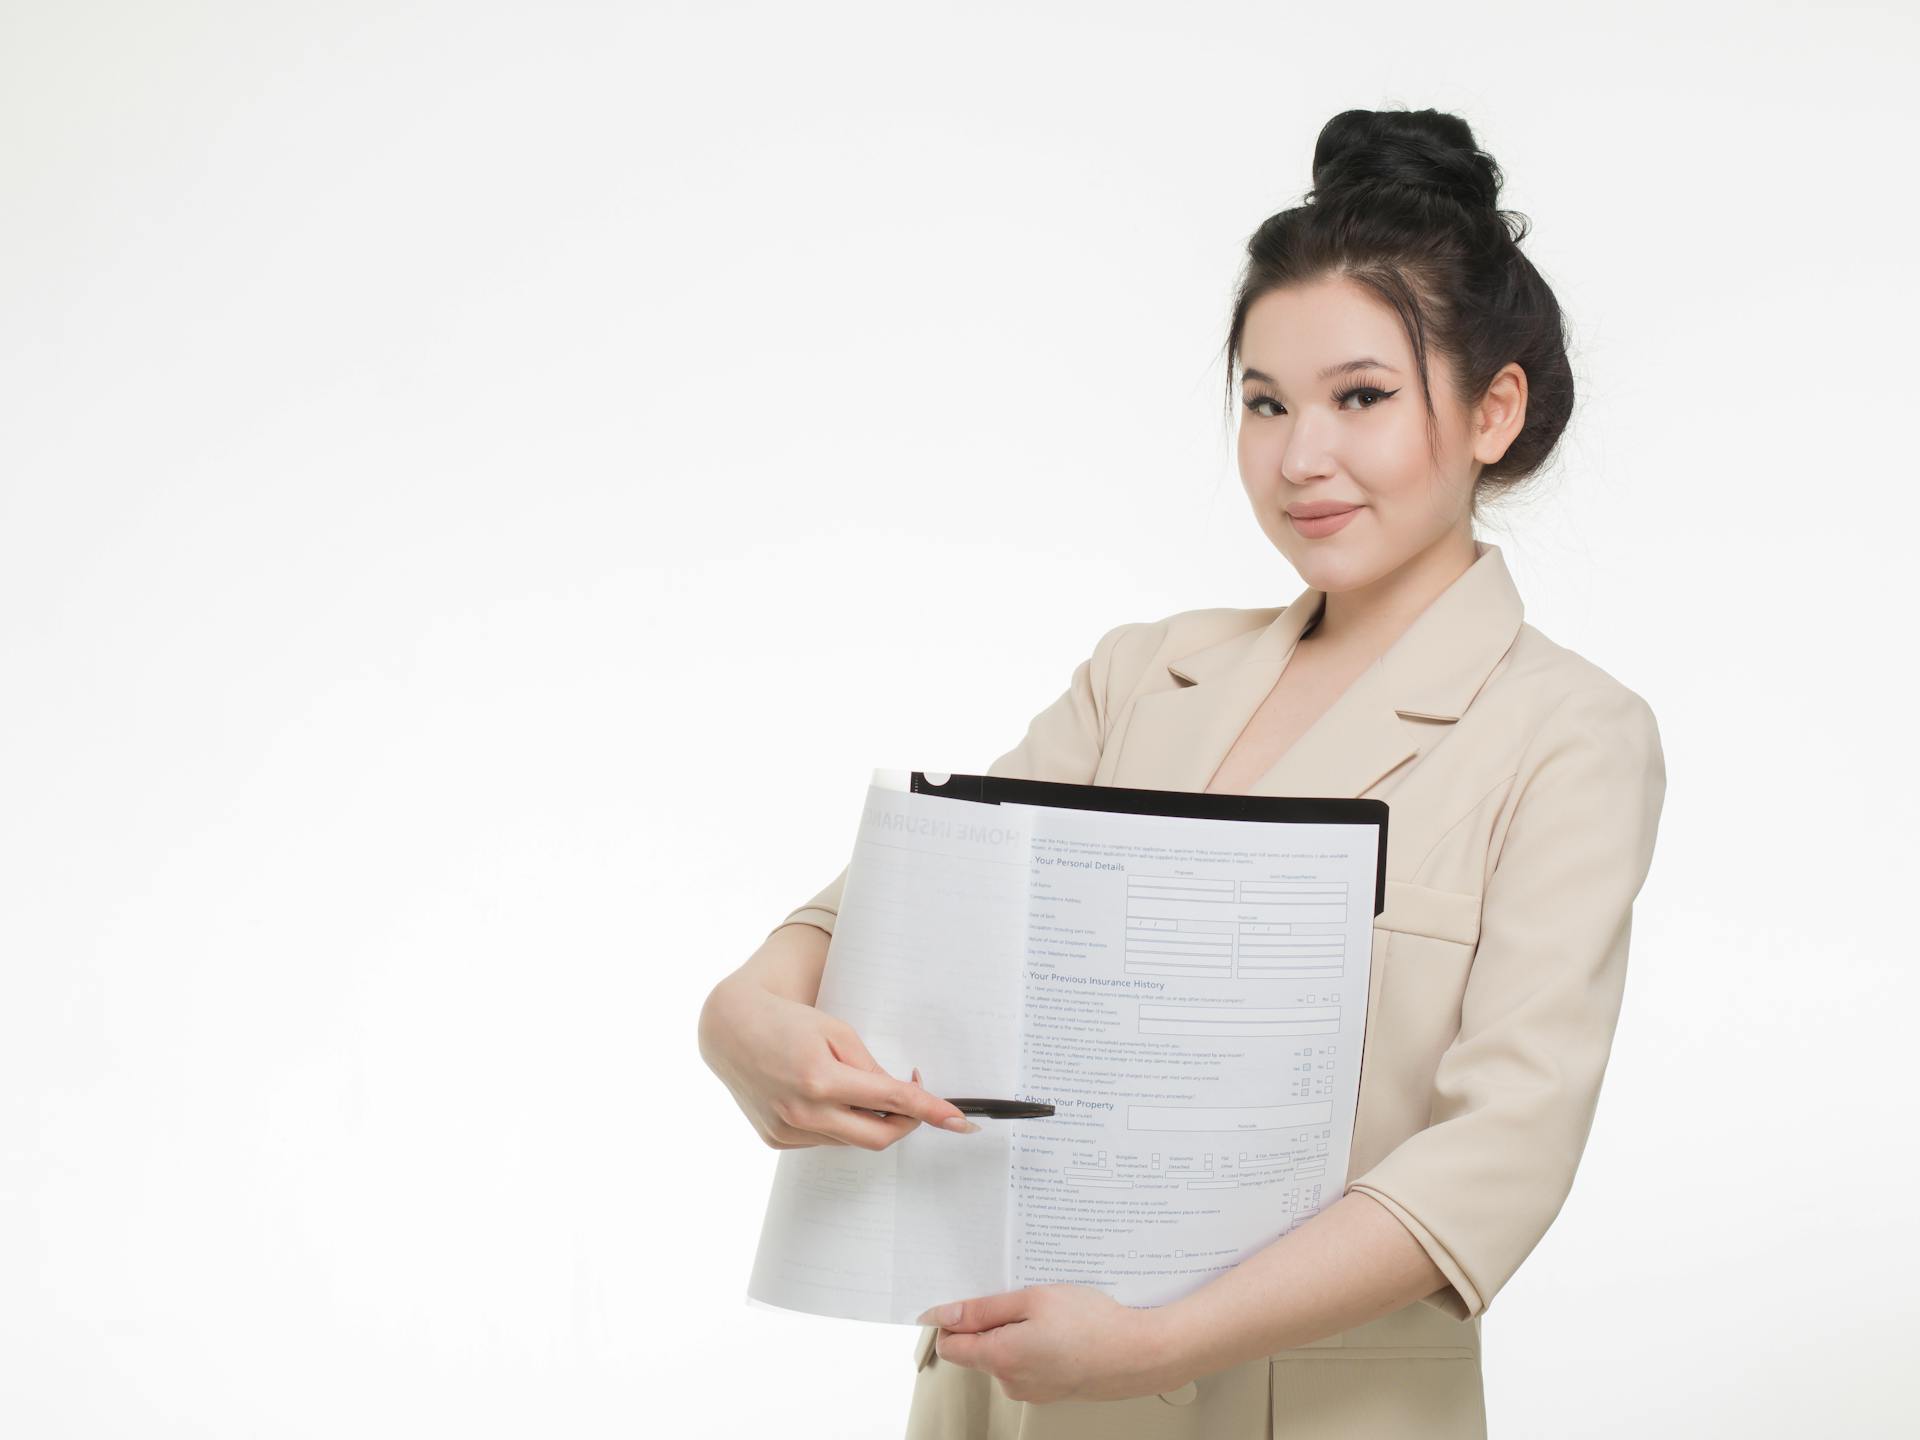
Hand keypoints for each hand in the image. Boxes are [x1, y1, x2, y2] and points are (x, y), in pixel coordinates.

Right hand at [698, 975, 978, 1149]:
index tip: (958, 1120)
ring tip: (848, 1084)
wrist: (731, 1029)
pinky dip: (836, 1122)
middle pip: (878, 1137)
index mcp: (821, 1079)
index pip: (891, 1101)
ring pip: (850, 1139)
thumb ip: (870, 1069)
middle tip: (912, 1099)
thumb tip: (899, 1099)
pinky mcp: (777, 1140)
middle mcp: (803, 1112)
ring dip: (865, 1119)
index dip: (930, 1110)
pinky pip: (824, 1139)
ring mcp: (788, 1130)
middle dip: (905, 1123)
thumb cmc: (786, 1022)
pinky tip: (820, 1095)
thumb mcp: (837, 1032)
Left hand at [915, 1283, 1188, 1402]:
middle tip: (1023, 1298)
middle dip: (991, 1322)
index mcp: (1000, 1358)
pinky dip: (1036, 1346)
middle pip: (978, 1349)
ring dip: (1016, 1333)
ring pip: (1004, 1356)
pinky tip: (1061, 1331)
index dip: (952, 1319)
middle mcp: (1010, 1381)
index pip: (950, 1345)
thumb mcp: (1033, 1299)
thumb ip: (984, 1309)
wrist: (1139, 1353)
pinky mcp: (1050, 1391)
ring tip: (1050, 1314)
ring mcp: (1031, 1390)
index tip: (966, 1300)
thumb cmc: (1094, 1325)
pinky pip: (1028, 1364)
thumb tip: (946, 1315)